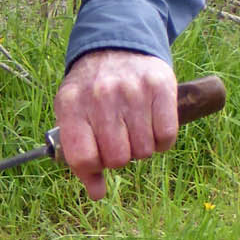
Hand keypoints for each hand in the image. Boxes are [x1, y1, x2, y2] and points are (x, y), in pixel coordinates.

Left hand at [53, 50, 177, 200]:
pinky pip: (166, 137)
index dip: (92, 168)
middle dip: (118, 158)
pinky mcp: (161, 86)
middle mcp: (101, 96)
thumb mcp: (73, 115)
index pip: (82, 158)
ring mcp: (132, 90)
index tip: (97, 160)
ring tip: (133, 130)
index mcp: (72, 105)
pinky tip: (151, 127)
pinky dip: (161, 141)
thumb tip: (97, 194)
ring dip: (140, 149)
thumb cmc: (91, 90)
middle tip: (118, 142)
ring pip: (144, 151)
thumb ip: (79, 156)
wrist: (117, 45)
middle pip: (117, 159)